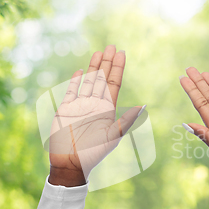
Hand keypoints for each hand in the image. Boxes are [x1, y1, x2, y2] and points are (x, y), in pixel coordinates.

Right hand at [49, 45, 143, 185]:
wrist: (71, 163)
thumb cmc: (93, 153)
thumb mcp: (112, 137)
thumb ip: (125, 121)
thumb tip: (142, 107)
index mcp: (107, 110)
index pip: (114, 84)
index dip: (117, 68)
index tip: (121, 54)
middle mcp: (95, 105)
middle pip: (102, 78)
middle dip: (107, 62)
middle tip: (111, 46)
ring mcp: (80, 106)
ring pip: (88, 81)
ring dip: (93, 67)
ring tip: (98, 52)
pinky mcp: (66, 110)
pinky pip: (71, 91)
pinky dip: (75, 81)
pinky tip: (79, 71)